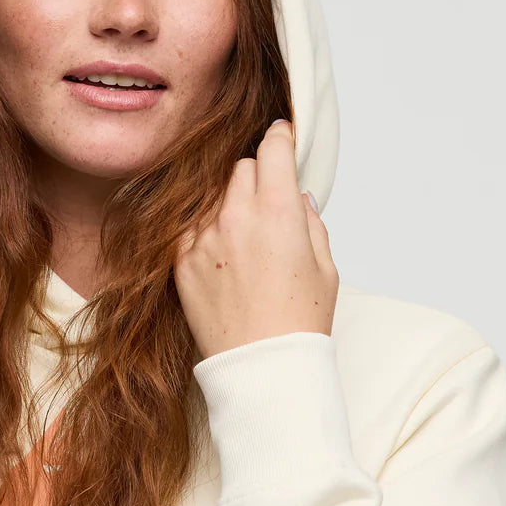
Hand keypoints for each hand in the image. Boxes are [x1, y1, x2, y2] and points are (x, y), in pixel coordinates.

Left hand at [173, 120, 338, 359]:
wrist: (261, 366)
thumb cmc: (298, 322)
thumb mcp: (324, 266)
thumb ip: (310, 221)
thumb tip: (297, 196)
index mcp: (278, 213)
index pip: (272, 149)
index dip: (280, 138)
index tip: (282, 138)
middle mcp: (236, 217)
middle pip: (241, 167)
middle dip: (257, 175)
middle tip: (269, 200)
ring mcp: (203, 237)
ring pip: (213, 194)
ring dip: (229, 201)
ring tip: (244, 233)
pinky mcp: (180, 259)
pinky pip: (189, 224)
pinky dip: (204, 227)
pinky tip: (220, 249)